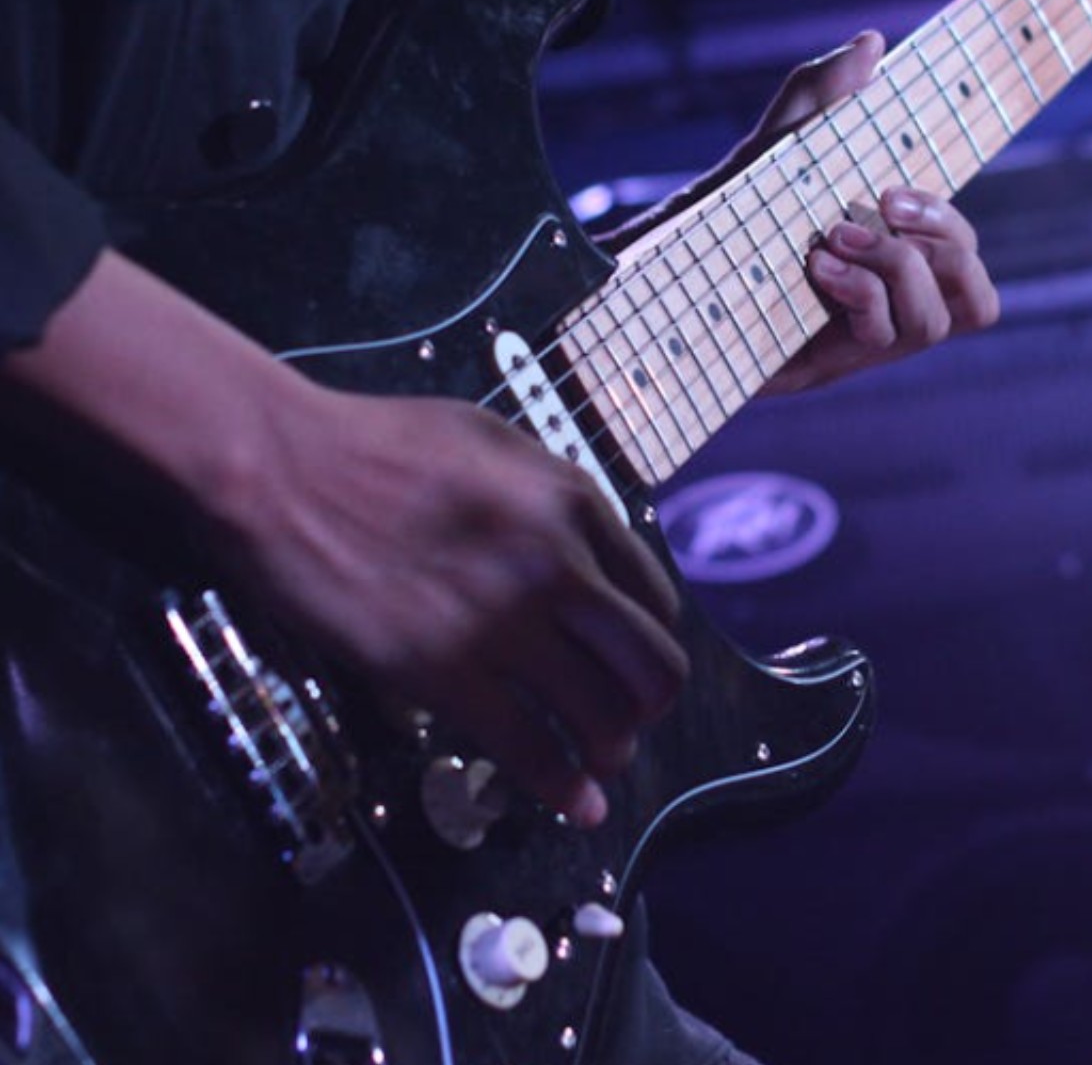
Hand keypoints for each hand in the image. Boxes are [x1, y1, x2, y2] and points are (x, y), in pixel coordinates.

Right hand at [213, 386, 688, 826]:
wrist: (283, 466)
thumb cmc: (381, 444)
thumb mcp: (496, 442)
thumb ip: (555, 496)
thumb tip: (590, 554)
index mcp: (572, 502)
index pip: (653, 598)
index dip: (652, 641)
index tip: (635, 663)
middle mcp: (556, 563)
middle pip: (647, 664)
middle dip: (649, 705)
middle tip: (630, 720)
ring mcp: (502, 621)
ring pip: (598, 716)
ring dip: (610, 750)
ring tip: (601, 761)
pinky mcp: (441, 672)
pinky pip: (527, 748)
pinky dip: (562, 788)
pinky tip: (577, 803)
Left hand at [751, 31, 1000, 393]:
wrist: (666, 268)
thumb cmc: (735, 210)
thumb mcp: (779, 144)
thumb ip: (823, 94)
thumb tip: (872, 40)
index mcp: (894, 260)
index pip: (964, 254)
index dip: (952, 222)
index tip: (894, 187)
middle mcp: (891, 305)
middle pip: (975, 296)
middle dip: (944, 237)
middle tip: (882, 204)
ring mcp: (864, 340)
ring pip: (936, 322)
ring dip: (899, 266)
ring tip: (835, 237)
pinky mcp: (831, 360)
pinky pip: (881, 335)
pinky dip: (859, 293)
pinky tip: (814, 268)